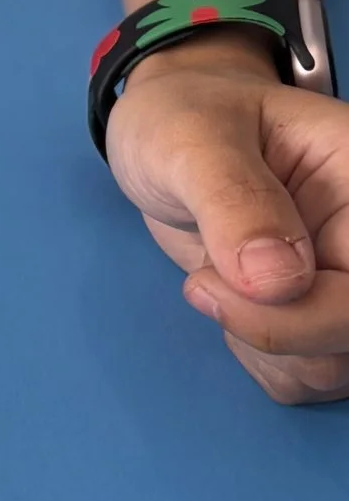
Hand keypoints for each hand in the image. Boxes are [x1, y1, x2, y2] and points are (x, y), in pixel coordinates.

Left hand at [108, 37, 348, 402]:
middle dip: (279, 334)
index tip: (215, 286)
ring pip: (335, 369)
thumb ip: (234, 199)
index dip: (312, 313)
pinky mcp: (325, 320)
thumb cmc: (185, 120)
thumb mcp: (193, 139)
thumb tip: (276, 282)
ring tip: (214, 278)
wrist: (168, 138)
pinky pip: (308, 380)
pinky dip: (259, 360)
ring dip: (263, 347)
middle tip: (203, 283)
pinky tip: (229, 302)